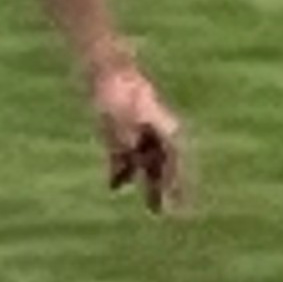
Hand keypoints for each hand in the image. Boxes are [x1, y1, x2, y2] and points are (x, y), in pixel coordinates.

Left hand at [89, 55, 190, 213]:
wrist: (104, 68)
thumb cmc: (117, 86)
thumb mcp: (121, 109)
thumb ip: (125, 129)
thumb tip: (126, 147)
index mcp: (163, 127)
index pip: (174, 160)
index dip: (177, 181)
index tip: (178, 200)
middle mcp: (153, 133)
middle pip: (162, 166)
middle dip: (165, 189)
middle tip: (167, 213)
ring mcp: (136, 132)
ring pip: (145, 165)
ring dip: (147, 184)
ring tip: (152, 209)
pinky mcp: (117, 131)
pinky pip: (122, 156)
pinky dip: (120, 170)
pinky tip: (115, 186)